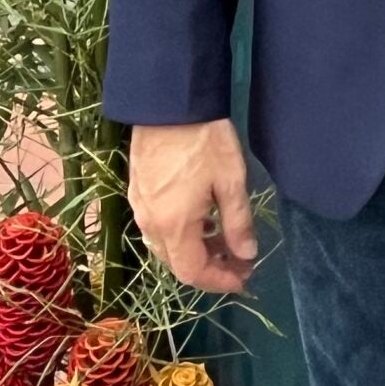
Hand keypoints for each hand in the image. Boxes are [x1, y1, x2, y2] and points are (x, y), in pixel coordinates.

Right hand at [128, 120, 257, 294]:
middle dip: (210, 268)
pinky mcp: (138, 192)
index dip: (219, 281)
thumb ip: (238, 223)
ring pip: (166, 246)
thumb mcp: (231, 181)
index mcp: (173, 226)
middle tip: (240, 261)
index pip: (192, 272)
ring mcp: (140, 207)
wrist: (168, 104)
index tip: (244, 279)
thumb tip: (247, 254)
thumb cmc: (205, 142)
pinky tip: (203, 221)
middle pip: (177, 263)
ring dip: (195, 251)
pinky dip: (182, 235)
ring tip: (226, 242)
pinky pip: (158, 228)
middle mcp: (150, 224)